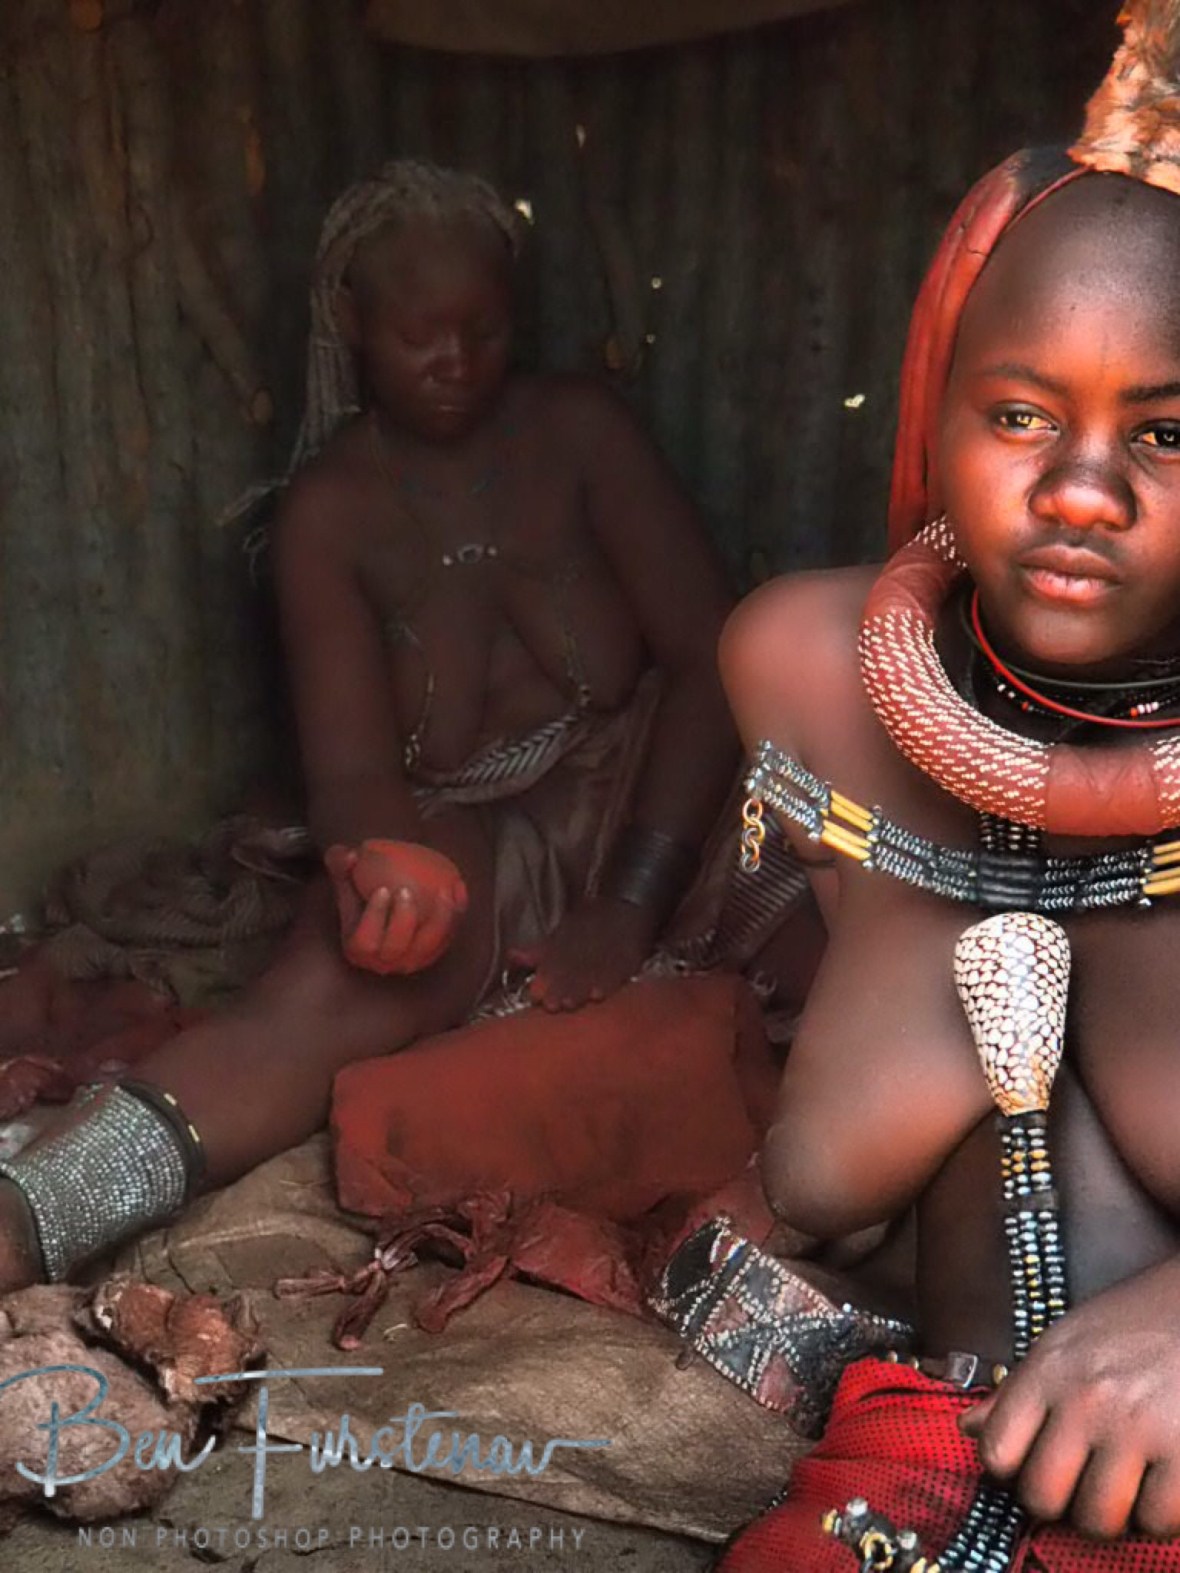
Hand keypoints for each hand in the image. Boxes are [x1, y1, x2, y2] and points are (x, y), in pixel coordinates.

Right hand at [324, 840, 467, 975]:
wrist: (388, 901)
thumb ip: (339, 863)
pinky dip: (457, 912)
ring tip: (444, 891)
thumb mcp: (345, 877)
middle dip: (403, 921)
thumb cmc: (362, 891)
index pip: (364, 941)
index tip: (382, 890)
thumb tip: (351, 857)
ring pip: (429, 946)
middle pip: (396, 947)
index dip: (374, 918)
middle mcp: (385, 962)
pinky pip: (451, 933)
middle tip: (407, 890)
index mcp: (358, 950)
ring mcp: (413, 960)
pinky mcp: (437, 952)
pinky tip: (458, 887)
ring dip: (439, 920)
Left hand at [514, 896, 657, 1011]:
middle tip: (553, 1005)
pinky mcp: (627, 958)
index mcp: (565, 942)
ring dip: (579, 990)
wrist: (624, 907)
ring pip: (591, 973)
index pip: (552, 961)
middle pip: (570, 971)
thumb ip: (537, 952)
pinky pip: (617, 971)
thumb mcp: (559, 936)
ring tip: (571, 1004)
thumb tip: (513, 956)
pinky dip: (608, 984)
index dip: (544, 979)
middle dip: (560, 988)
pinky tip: (599, 995)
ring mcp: (606, 952)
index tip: (536, 995)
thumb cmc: (587, 927)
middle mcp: (583, 947)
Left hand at [960, 1265, 1179, 1539]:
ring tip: (1125, 1487)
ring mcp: (1137, 1428)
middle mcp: (1085, 1400)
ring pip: (1099, 1519)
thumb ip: (1019, 1389)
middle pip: (1043, 1497)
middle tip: (1083, 1486)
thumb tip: (968, 1427)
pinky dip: (1159, 1516)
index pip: (997, 1453)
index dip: (1012, 1473)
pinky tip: (1163, 1487)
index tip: (1035, 1468)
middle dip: (1061, 1504)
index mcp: (1048, 1370)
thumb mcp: (1067, 1341)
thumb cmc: (1137, 1321)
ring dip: (1113, 1514)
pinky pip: (1158, 1520)